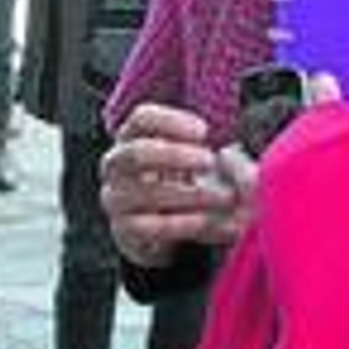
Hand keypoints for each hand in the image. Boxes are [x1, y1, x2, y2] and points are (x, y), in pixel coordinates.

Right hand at [101, 101, 257, 264]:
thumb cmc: (181, 181)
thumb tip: (233, 157)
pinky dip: (183, 223)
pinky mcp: (124, 230)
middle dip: (175, 155)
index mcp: (132, 137)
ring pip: (146, 192)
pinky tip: (206, 221)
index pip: (142, 118)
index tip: (204, 131)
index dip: (171, 122)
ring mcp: (116, 198)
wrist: (161, 227)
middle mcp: (116, 165)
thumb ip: (216, 153)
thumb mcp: (195, 159)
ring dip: (191, 194)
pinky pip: (152, 226)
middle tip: (209, 161)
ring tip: (224, 197)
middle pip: (136, 153)